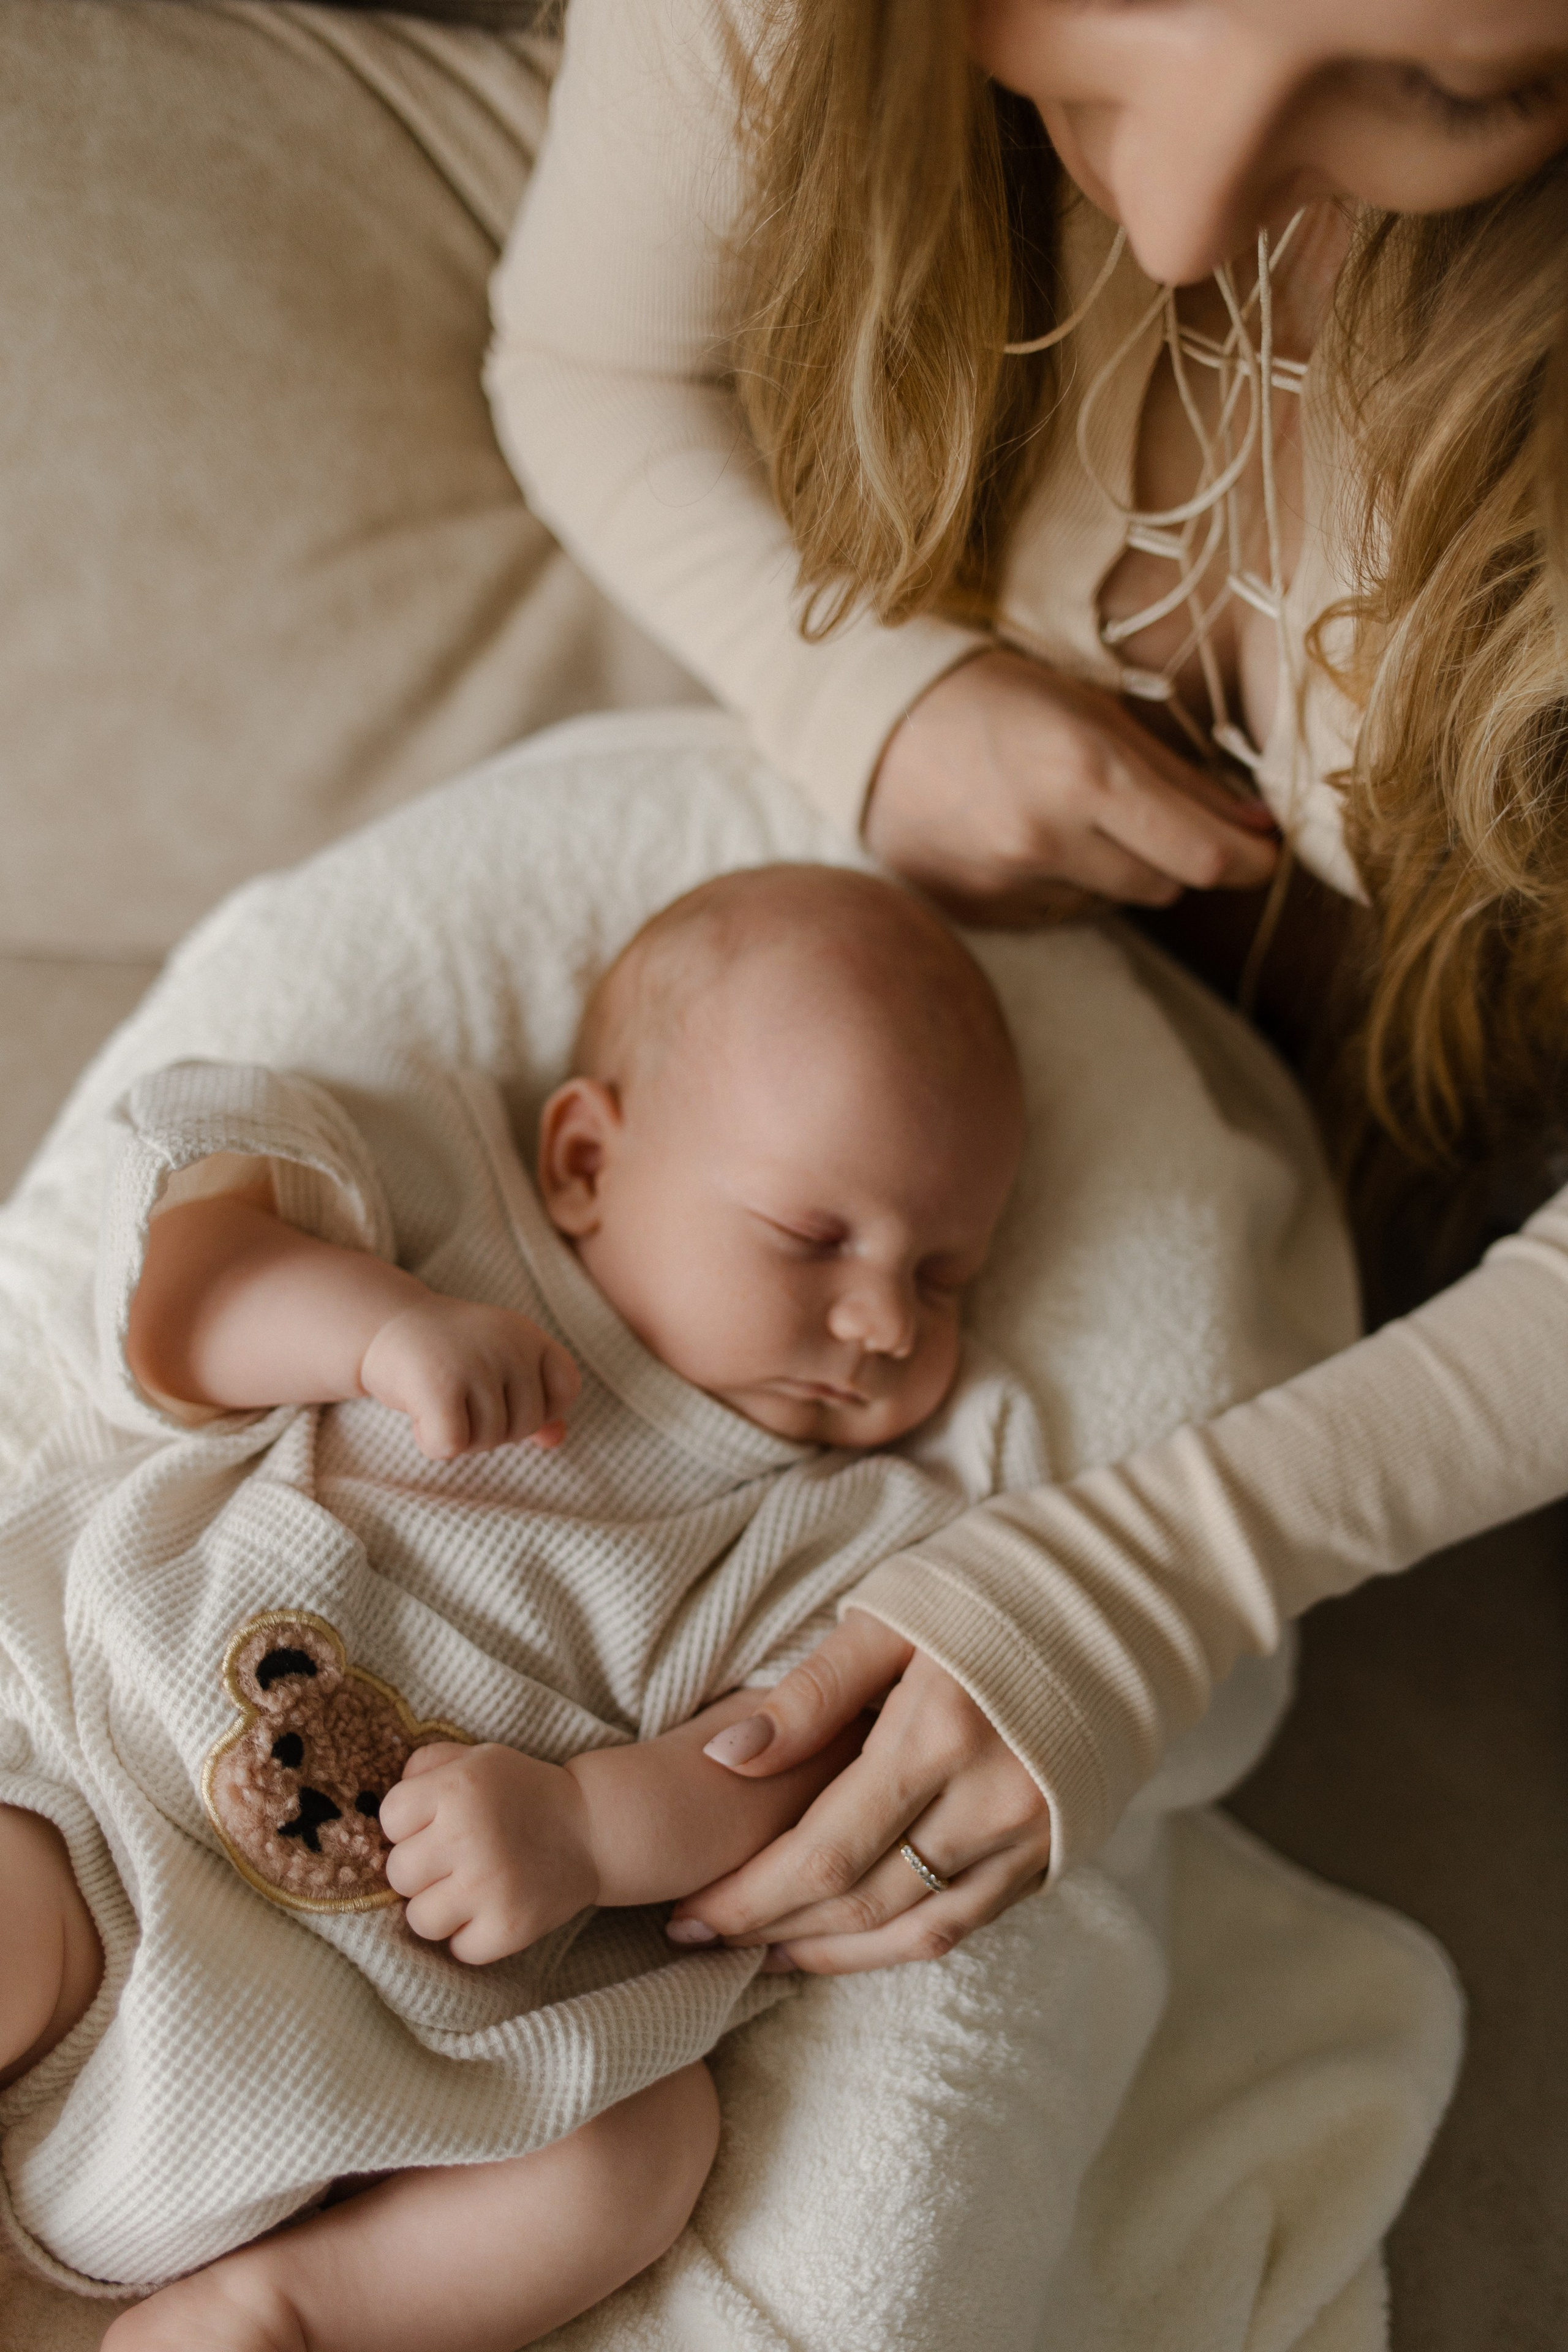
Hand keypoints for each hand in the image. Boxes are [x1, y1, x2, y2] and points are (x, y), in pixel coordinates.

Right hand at [359, 1297, 578, 1461]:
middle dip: (492, 1429)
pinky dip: (432, 1442)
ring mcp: (475, 1362)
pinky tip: (419, 1415)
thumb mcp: (497, 1366)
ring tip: (438, 1401)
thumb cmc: (447, 1353)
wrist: (383, 1325)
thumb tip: (556, 1440)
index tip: (503, 1396)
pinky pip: (451, 1445)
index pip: (566, 1388)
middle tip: (460, 1401)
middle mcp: (508, 1344)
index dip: (540, 1407)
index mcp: (528, 1335)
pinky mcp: (438, 1384)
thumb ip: (533, 1400)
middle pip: (526, 1425)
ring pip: (488, 1440)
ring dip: (461, 1436)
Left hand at [381, 1741, 597, 1963]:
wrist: (592, 1829)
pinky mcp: (508, 1927)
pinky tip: (493, 1910)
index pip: (390, 1818)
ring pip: (419, 1919)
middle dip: (423, 1868)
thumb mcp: (478, 1758)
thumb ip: (427, 1764)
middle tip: (456, 1859)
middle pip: (398, 1873)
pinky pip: (458, 1949)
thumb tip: (385, 1806)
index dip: (410, 1824)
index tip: (438, 1825)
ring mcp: (489, 1886)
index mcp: (457, 1787)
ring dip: (441, 1908)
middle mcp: (468, 1835)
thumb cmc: (522, 1793)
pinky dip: (473, 1936)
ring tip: (470, 1889)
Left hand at [665, 1611, 1050, 1973]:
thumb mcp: (891, 1614)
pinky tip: (850, 1936)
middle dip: (773, 1929)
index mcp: (939, 1733)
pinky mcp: (1056, 1850)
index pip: (824, 1852)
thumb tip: (725, 1759)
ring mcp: (1031, 1834)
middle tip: (701, 1937)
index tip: (686, 1914)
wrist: (1122, 1592)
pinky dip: (900, 1941)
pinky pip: (967, 1921)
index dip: (749, 1897)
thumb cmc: (992, 1586)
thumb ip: (809, 1695)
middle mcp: (990, 1800)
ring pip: (916, 1932)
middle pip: (863, 1902)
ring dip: (833, 1952)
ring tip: (763, 1952)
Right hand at [866, 648, 1277, 923]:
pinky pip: (1060, 911)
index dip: (1250, 861)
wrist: (870, 726)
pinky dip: (1065, 883)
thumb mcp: (1093, 712)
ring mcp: (1009, 883)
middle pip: (1167, 884)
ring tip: (1075, 815)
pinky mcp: (981, 912)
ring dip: (1120, 868)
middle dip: (1181, 856)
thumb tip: (1254, 827)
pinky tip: (1027, 837)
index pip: (1204, 854)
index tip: (1265, 852)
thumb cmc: (992, 697)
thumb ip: (1179, 776)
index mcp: (1086, 771)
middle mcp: (1047, 836)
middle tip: (1160, 814)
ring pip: (1116, 900)